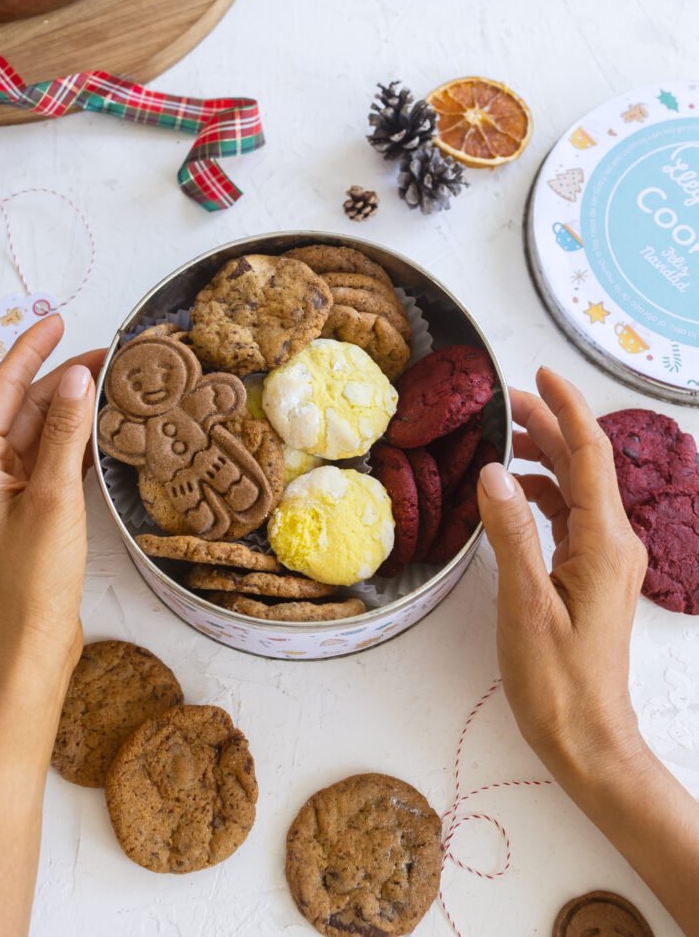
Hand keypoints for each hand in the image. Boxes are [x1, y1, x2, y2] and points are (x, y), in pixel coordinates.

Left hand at [0, 316, 104, 684]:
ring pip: (39, 434)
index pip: (2, 387)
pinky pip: (49, 463)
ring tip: (115, 388)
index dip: (32, 348)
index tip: (57, 318)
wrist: (27, 647)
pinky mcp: (25, 511)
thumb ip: (64, 433)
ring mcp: (2, 492)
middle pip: (23, 407)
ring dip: (72, 412)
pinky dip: (75, 445)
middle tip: (112, 358)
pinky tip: (104, 433)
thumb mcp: (52, 498)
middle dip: (63, 379)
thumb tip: (76, 377)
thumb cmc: (30, 582)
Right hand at [476, 367, 647, 776]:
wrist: (589, 737)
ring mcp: (607, 560)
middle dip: (549, 425)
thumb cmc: (557, 680)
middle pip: (584, 466)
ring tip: (504, 439)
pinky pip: (571, 518)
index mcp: (604, 542)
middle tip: (504, 400)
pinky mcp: (593, 576)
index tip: (540, 373)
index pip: (589, 455)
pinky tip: (514, 495)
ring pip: (577, 490)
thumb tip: (495, 471)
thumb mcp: (525, 604)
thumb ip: (511, 532)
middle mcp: (615, 543)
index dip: (566, 408)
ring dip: (545, 458)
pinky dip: (543, 495)